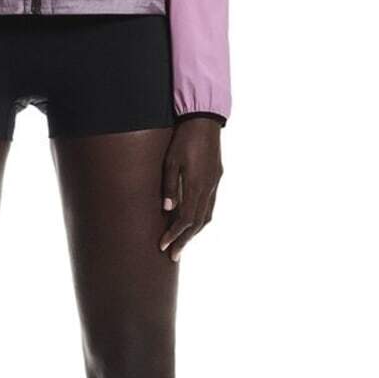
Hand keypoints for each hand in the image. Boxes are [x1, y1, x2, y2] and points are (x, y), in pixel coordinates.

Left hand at [159, 118, 222, 259]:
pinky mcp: (216, 178)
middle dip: (184, 241)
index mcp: (196, 185)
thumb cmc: (183, 138)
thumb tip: (167, 209)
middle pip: (197, 223)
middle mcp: (208, 188)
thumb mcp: (171, 160)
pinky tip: (194, 223)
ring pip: (206, 216)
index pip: (185, 219)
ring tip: (182, 243)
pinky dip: (201, 219)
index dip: (174, 234)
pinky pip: (210, 206)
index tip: (162, 246)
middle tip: (173, 256)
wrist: (204, 121)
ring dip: (194, 233)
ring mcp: (214, 184)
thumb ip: (169, 186)